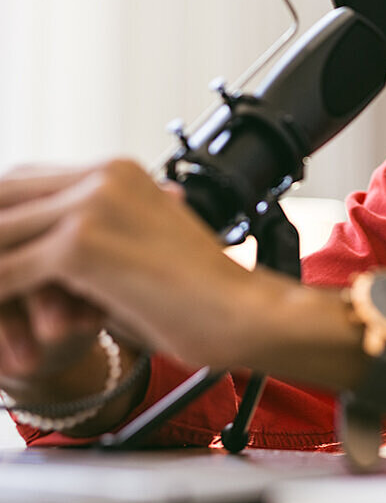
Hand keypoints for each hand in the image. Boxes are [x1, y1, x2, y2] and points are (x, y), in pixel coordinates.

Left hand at [0, 160, 256, 369]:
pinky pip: (4, 273)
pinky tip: (5, 330)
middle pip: (3, 196)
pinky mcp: (81, 245)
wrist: (245, 311)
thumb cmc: (205, 290)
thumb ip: (98, 235)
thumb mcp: (145, 244)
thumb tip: (45, 254)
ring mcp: (91, 206)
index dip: (2, 215)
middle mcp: (103, 177)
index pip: (23, 181)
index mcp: (119, 172)